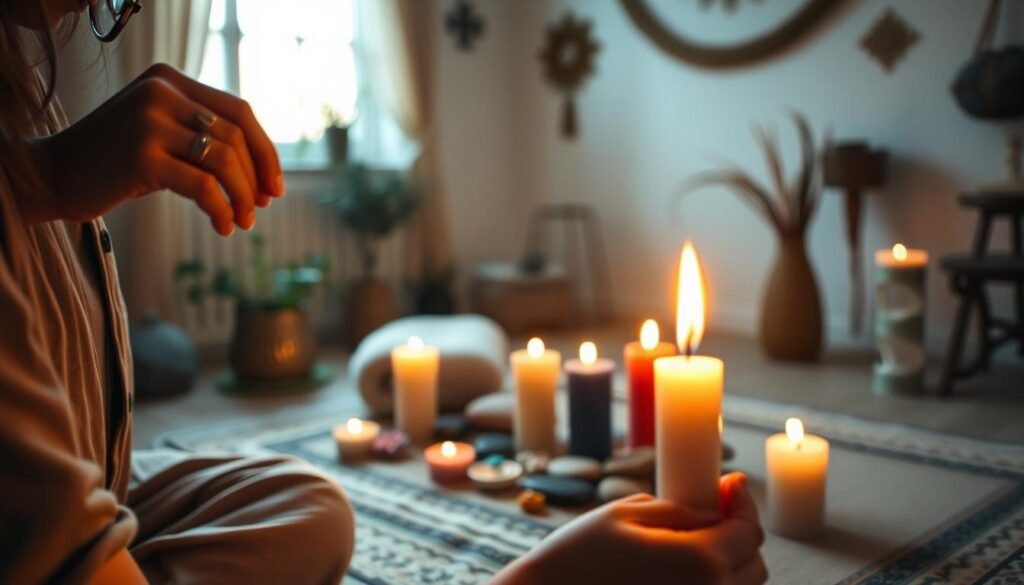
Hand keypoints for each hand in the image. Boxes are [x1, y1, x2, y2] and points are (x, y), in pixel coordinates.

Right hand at [23, 63, 283, 235]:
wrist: (53, 174)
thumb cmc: (114, 161)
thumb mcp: (160, 134)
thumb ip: (201, 136)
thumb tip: (263, 174)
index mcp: (168, 78)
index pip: (239, 111)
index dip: (265, 151)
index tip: (274, 186)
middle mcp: (160, 91)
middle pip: (236, 137)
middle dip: (256, 178)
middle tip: (260, 208)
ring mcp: (149, 121)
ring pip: (223, 161)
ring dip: (242, 196)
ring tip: (244, 222)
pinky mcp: (141, 155)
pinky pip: (203, 186)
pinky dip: (221, 209)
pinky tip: (223, 226)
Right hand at [492, 473, 766, 584]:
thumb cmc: (578, 554)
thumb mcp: (627, 513)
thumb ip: (680, 510)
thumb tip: (714, 511)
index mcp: (700, 561)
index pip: (748, 530)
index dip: (743, 501)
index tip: (731, 483)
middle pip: (754, 566)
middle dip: (741, 535)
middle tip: (716, 512)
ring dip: (728, 564)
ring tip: (696, 542)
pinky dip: (709, 584)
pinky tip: (681, 570)